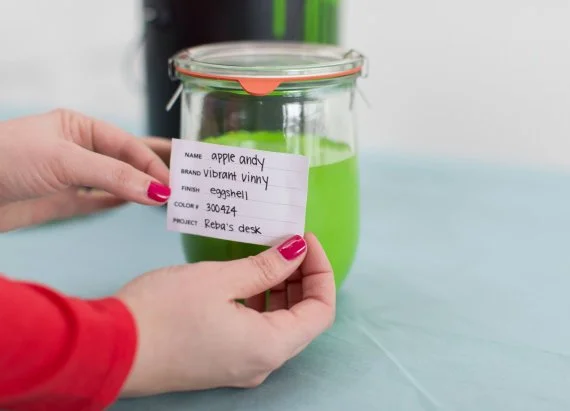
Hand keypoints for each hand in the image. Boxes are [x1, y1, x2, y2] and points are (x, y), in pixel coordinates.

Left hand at [0, 109, 171, 231]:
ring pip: (114, 183)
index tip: (174, 183)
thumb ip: (114, 177)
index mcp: (77, 127)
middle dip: (153, 172)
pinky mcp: (59, 202)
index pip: (127, 145)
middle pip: (125, 162)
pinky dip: (117, 203)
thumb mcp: (66, 161)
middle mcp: (76, 150)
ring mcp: (68, 177)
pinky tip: (135, 204)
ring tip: (168, 199)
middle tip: (183, 186)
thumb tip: (158, 191)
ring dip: (139, 190)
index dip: (153, 163)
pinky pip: (96, 202)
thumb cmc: (4, 159)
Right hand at [117, 233, 335, 394]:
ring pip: (280, 325)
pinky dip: (261, 303)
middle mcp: (261, 363)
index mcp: (270, 347)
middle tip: (290, 242)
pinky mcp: (222, 361)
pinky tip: (248, 277)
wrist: (110, 349)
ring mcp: (241, 366)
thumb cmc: (162, 313)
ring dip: (282, 289)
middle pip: (303, 319)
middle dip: (303, 278)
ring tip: (270, 254)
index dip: (321, 270)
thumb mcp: (220, 279)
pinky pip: (257, 331)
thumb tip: (297, 251)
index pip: (321, 310)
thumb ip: (266, 266)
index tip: (306, 239)